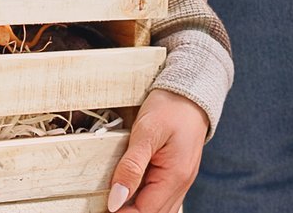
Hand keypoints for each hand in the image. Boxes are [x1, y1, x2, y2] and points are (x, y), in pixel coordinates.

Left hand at [106, 88, 208, 212]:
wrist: (190, 92)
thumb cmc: (171, 107)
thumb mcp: (146, 132)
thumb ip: (131, 167)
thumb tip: (116, 200)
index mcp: (175, 176)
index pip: (145, 212)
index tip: (102, 206)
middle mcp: (181, 184)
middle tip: (105, 203)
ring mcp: (181, 180)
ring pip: (158, 210)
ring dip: (137, 209)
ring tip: (115, 198)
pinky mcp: (176, 174)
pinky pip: (161, 198)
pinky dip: (144, 200)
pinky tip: (130, 191)